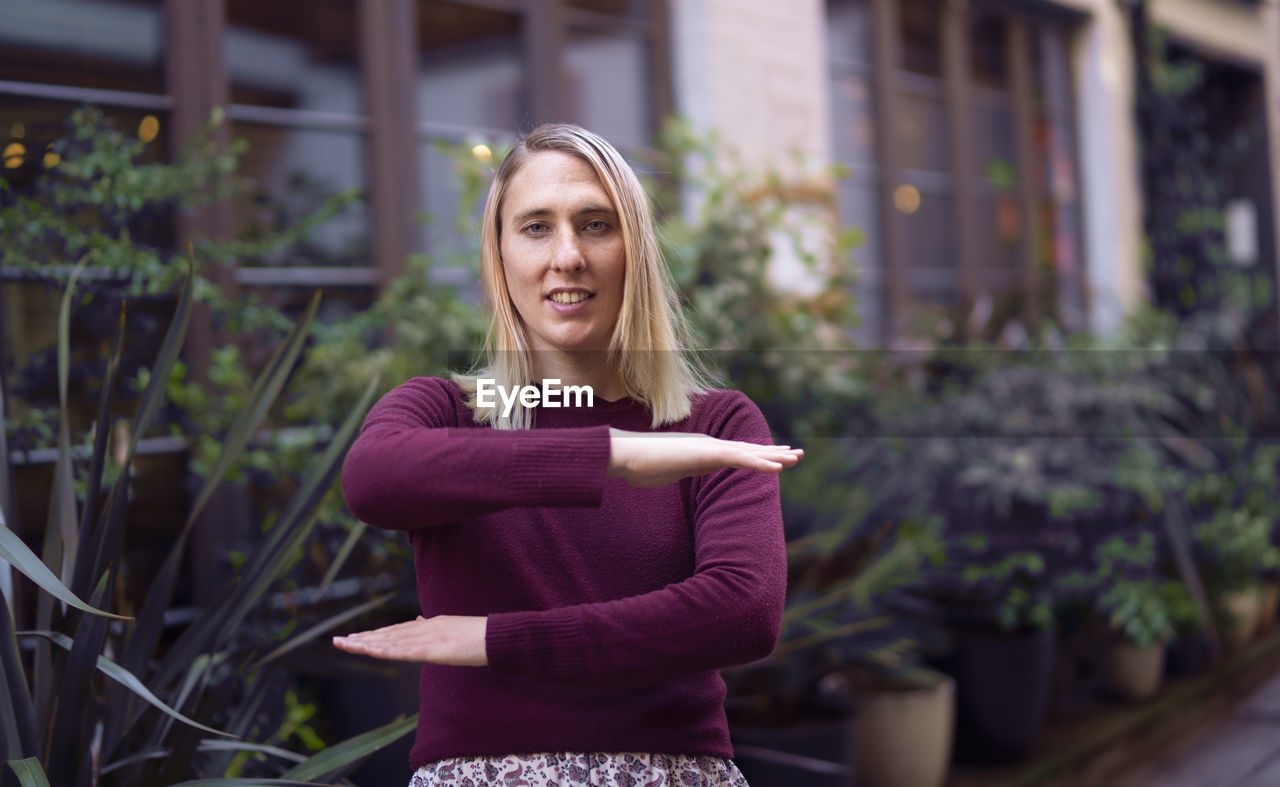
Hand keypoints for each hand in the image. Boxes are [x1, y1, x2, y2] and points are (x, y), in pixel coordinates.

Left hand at [332, 615, 487, 665]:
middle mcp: (424, 628)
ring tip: (346, 645)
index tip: (353, 638)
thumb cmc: (480, 636)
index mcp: (429, 625)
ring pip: (391, 642)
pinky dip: (387, 650)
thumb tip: (419, 621)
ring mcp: (428, 638)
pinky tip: (372, 650)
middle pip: (388, 635)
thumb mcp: (453, 629)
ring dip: (367, 643)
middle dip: (362, 638)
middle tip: (338, 640)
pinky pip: (406, 651)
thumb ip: (434, 627)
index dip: (373, 635)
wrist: (499, 636)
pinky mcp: (434, 649)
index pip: (395, 632)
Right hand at [607, 428, 802, 487]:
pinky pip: (739, 460)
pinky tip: (778, 468)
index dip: (757, 456)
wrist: (624, 454)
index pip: (735, 454)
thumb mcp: (661, 472)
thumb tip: (660, 475)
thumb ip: (670, 471)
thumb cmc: (636, 464)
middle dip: (774, 453)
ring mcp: (708, 449)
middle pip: (747, 450)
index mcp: (700, 451)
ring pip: (748, 453)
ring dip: (774, 456)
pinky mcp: (705, 454)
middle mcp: (708, 446)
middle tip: (798, 454)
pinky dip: (760, 464)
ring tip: (797, 457)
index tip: (775, 458)